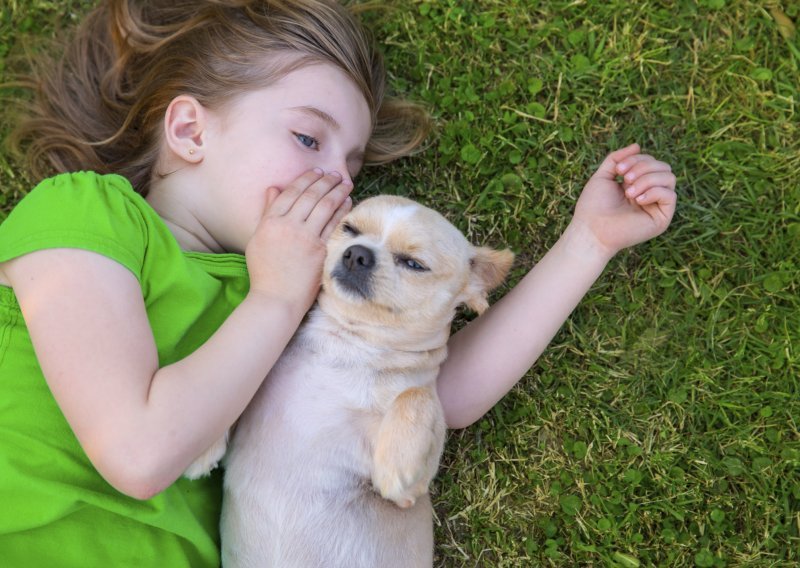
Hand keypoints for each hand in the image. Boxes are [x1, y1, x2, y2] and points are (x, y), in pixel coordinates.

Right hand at [245, 169, 352, 312]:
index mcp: (270, 222)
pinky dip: (342, 210)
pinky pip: (334, 225)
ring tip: (345, 183)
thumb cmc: (265, 271)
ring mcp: (305, 238)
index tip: (317, 172)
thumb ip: (267, 212)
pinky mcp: (320, 250)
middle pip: (310, 196)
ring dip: (337, 191)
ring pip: (325, 206)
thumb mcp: (258, 238)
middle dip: (325, 181)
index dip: (306, 179)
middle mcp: (288, 226)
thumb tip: (274, 188)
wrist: (276, 298)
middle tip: (336, 174)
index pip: (291, 192)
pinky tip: (348, 202)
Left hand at [572, 143, 676, 256]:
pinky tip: (637, 200)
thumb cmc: (593, 206)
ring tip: (629, 192)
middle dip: (644, 167)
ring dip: (648, 179)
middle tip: (625, 180)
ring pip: (669, 177)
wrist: (591, 230)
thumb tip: (637, 145)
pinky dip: (654, 192)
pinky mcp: (662, 218)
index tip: (619, 170)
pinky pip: (670, 195)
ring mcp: (657, 206)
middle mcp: (650, 194)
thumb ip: (617, 159)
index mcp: (638, 184)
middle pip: (663, 166)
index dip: (637, 159)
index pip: (651, 162)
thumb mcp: (603, 176)